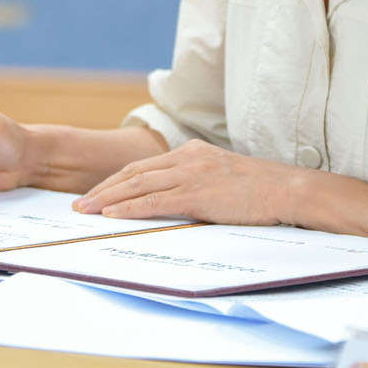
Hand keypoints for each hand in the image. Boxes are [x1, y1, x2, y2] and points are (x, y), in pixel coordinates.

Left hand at [73, 140, 302, 225]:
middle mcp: (187, 158)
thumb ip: (198, 183)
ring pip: (137, 184)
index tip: (97, 194)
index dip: (116, 180)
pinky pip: (155, 200)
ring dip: (107, 199)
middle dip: (103, 189)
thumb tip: (177, 204)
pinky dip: (129, 208)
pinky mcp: (198, 193)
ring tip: (86, 211)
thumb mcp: (224, 179)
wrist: (288, 189)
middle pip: (133, 172)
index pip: (143, 166)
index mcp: (192, 152)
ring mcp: (192, 173)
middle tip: (79, 205)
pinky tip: (112, 215)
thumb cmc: (261, 191)